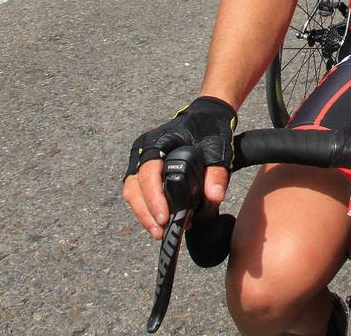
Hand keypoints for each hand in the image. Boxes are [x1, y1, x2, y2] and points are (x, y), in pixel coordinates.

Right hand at [121, 97, 236, 239]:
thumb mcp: (218, 149)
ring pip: (132, 192)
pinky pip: (138, 193)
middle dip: (145, 212)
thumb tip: (215, 197)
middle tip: (161, 232)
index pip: (148, 172)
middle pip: (134, 186)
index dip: (153, 197)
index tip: (164, 218)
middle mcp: (143, 151)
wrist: (206, 118)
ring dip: (143, 214)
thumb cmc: (209, 131)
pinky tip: (161, 223)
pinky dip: (147, 209)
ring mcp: (141, 161)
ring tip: (160, 232)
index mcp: (158, 142)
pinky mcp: (145, 171)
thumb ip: (217, 173)